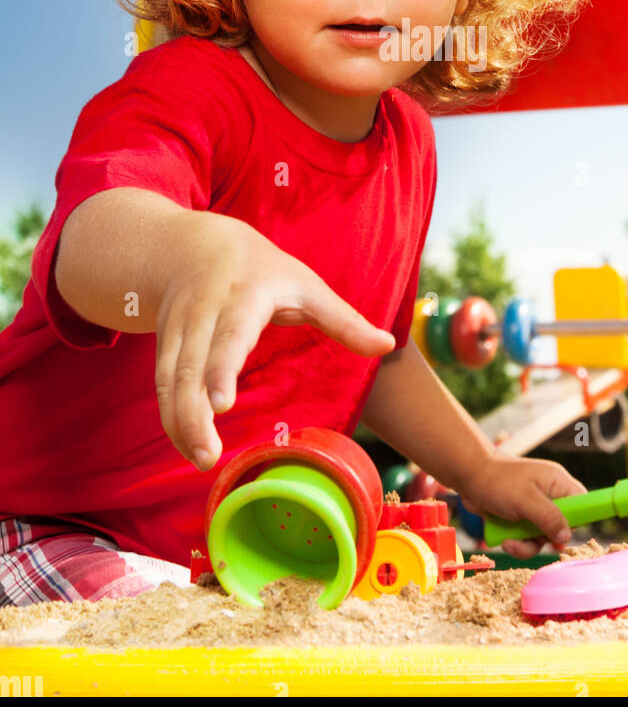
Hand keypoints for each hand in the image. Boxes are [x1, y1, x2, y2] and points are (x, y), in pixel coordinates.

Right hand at [154, 213, 394, 470]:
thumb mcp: (307, 286)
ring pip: (171, 379)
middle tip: (208, 455)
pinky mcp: (164, 345)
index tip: (221, 403)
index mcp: (244, 295)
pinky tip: (188, 447)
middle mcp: (204, 312)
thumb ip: (344, 320)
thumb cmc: (263, 270)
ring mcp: (178, 328)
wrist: (194, 246)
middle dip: (193, 410)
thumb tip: (388, 345)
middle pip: (190, 364)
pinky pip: (162, 385)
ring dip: (180, 422)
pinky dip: (172, 417)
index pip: (230, 333)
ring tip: (202, 460)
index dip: (221, 368)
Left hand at [459, 452, 586, 557]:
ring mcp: (534, 508)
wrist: (468, 477)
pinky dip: (516, 543)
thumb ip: (548, 517)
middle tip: (529, 538)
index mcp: (557, 483)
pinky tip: (503, 539)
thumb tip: (567, 536)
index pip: (582, 504)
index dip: (576, 521)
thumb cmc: (497, 481)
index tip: (561, 534)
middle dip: (544, 539)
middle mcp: (549, 495)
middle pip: (561, 527)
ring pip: (543, 537)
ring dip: (526, 545)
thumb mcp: (525, 500)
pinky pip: (527, 538)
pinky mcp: (521, 518)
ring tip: (509, 542)